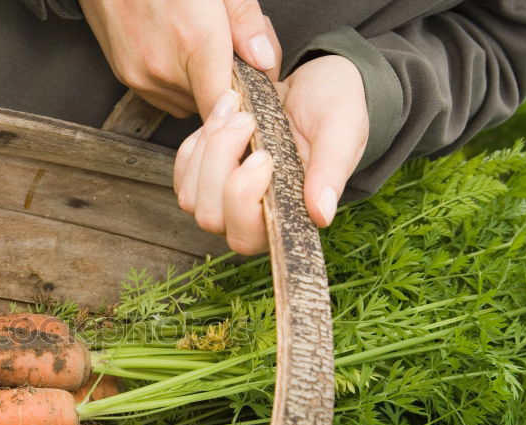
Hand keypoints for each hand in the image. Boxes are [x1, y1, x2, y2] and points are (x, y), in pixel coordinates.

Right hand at [80, 0, 280, 118]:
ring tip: (199, 50)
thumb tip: (265, 60)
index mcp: (195, 43)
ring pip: (186, 104)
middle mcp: (164, 69)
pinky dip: (177, 84)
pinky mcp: (126, 77)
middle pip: (209, 106)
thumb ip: (246, 22)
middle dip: (225, 85)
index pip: (223, 106)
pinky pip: (164, 97)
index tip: (252, 94)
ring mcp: (141, 77)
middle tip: (230, 54)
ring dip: (199, 87)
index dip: (242, 107)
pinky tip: (178, 54)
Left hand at [175, 55, 368, 253]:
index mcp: (288, 218)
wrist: (315, 87)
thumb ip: (332, 171)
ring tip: (236, 107)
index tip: (265, 155)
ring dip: (207, 148)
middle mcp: (252, 219)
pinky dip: (195, 141)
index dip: (243, 199)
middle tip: (248, 118)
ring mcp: (223, 201)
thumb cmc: (334, 112)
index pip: (247, 236)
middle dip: (220, 163)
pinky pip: (182, 173)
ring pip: (190, 197)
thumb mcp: (342, 132)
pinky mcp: (205, 177)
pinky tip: (222, 114)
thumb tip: (322, 217)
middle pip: (210, 217)